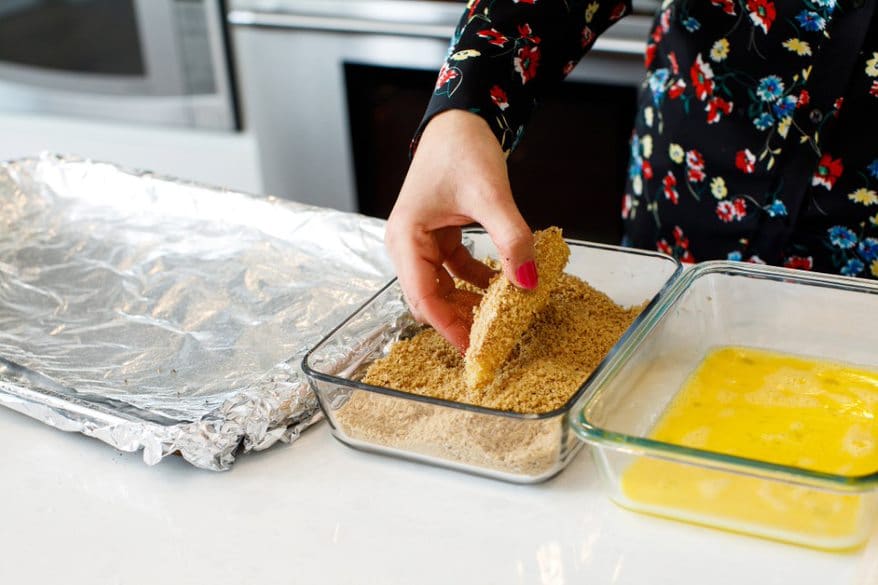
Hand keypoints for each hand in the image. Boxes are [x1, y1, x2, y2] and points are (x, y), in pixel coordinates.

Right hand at [385, 109, 536, 352]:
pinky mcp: (437, 237)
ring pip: (441, 288)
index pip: (422, 298)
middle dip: (458, 320)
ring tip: (499, 316)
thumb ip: (511, 239)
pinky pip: (454, 271)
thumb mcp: (491, 195)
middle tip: (491, 338)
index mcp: (406, 238)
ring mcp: (420, 242)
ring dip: (468, 303)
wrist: (460, 119)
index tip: (474, 349)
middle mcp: (406, 244)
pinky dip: (475, 282)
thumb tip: (529, 282)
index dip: (448, 327)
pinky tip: (501, 286)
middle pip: (428, 299)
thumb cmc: (462, 148)